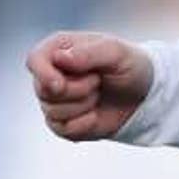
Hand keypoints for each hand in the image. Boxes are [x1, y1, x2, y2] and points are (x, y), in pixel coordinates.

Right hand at [23, 31, 153, 140]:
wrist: (143, 95)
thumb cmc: (129, 65)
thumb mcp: (116, 52)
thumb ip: (88, 53)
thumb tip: (59, 59)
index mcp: (60, 48)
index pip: (34, 59)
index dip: (42, 73)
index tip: (59, 84)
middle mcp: (52, 72)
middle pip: (43, 90)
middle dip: (76, 90)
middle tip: (98, 81)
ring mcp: (55, 99)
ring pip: (52, 112)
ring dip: (83, 106)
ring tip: (98, 94)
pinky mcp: (62, 122)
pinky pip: (63, 130)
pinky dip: (84, 125)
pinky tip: (96, 115)